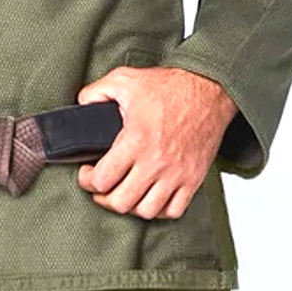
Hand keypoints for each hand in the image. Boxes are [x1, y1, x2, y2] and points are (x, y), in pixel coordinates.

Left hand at [75, 64, 238, 219]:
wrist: (209, 89)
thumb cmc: (170, 86)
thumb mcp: (124, 79)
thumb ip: (96, 91)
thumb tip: (82, 105)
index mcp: (135, 140)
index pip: (102, 180)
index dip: (87, 180)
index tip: (86, 173)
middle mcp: (156, 162)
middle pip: (121, 202)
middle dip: (103, 198)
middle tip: (100, 187)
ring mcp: (176, 174)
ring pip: (146, 211)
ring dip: (130, 206)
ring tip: (124, 192)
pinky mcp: (193, 178)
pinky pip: (174, 211)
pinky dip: (159, 210)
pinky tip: (150, 196)